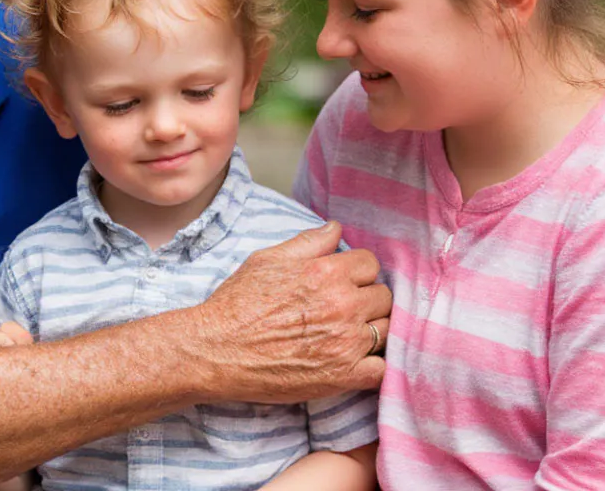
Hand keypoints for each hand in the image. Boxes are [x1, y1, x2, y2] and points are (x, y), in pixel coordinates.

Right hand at [190, 221, 390, 401]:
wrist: (217, 350)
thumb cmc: (237, 304)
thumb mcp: (267, 260)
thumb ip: (307, 242)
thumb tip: (336, 228)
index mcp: (326, 272)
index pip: (370, 263)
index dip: (357, 271)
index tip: (344, 282)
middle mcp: (342, 304)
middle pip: (383, 296)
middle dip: (366, 300)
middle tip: (344, 310)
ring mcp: (346, 342)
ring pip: (387, 330)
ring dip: (372, 331)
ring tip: (348, 335)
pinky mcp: (343, 376)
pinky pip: (382, 369)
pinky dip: (373, 366)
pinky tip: (355, 362)